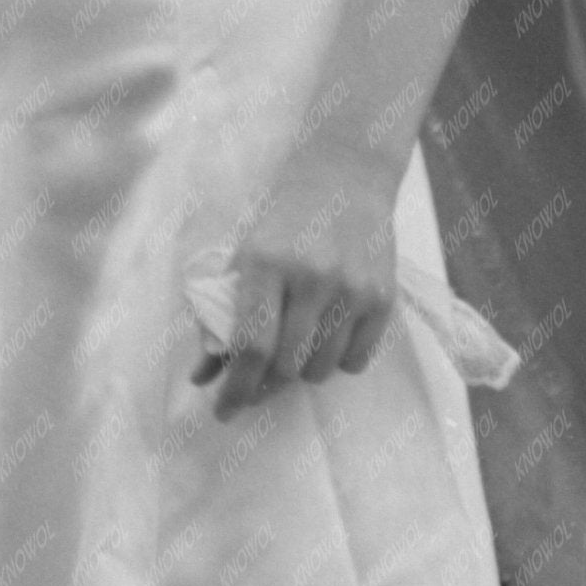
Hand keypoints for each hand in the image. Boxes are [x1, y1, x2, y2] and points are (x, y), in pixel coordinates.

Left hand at [197, 146, 396, 418]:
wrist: (345, 175)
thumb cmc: (283, 218)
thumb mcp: (243, 257)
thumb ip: (222, 317)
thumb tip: (202, 377)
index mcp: (266, 264)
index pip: (251, 345)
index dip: (236, 388)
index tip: (224, 411)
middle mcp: (312, 278)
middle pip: (287, 365)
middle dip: (265, 385)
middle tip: (256, 384)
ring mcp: (352, 289)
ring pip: (322, 369)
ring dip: (302, 371)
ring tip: (295, 347)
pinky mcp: (383, 298)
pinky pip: (356, 361)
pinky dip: (338, 360)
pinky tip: (328, 336)